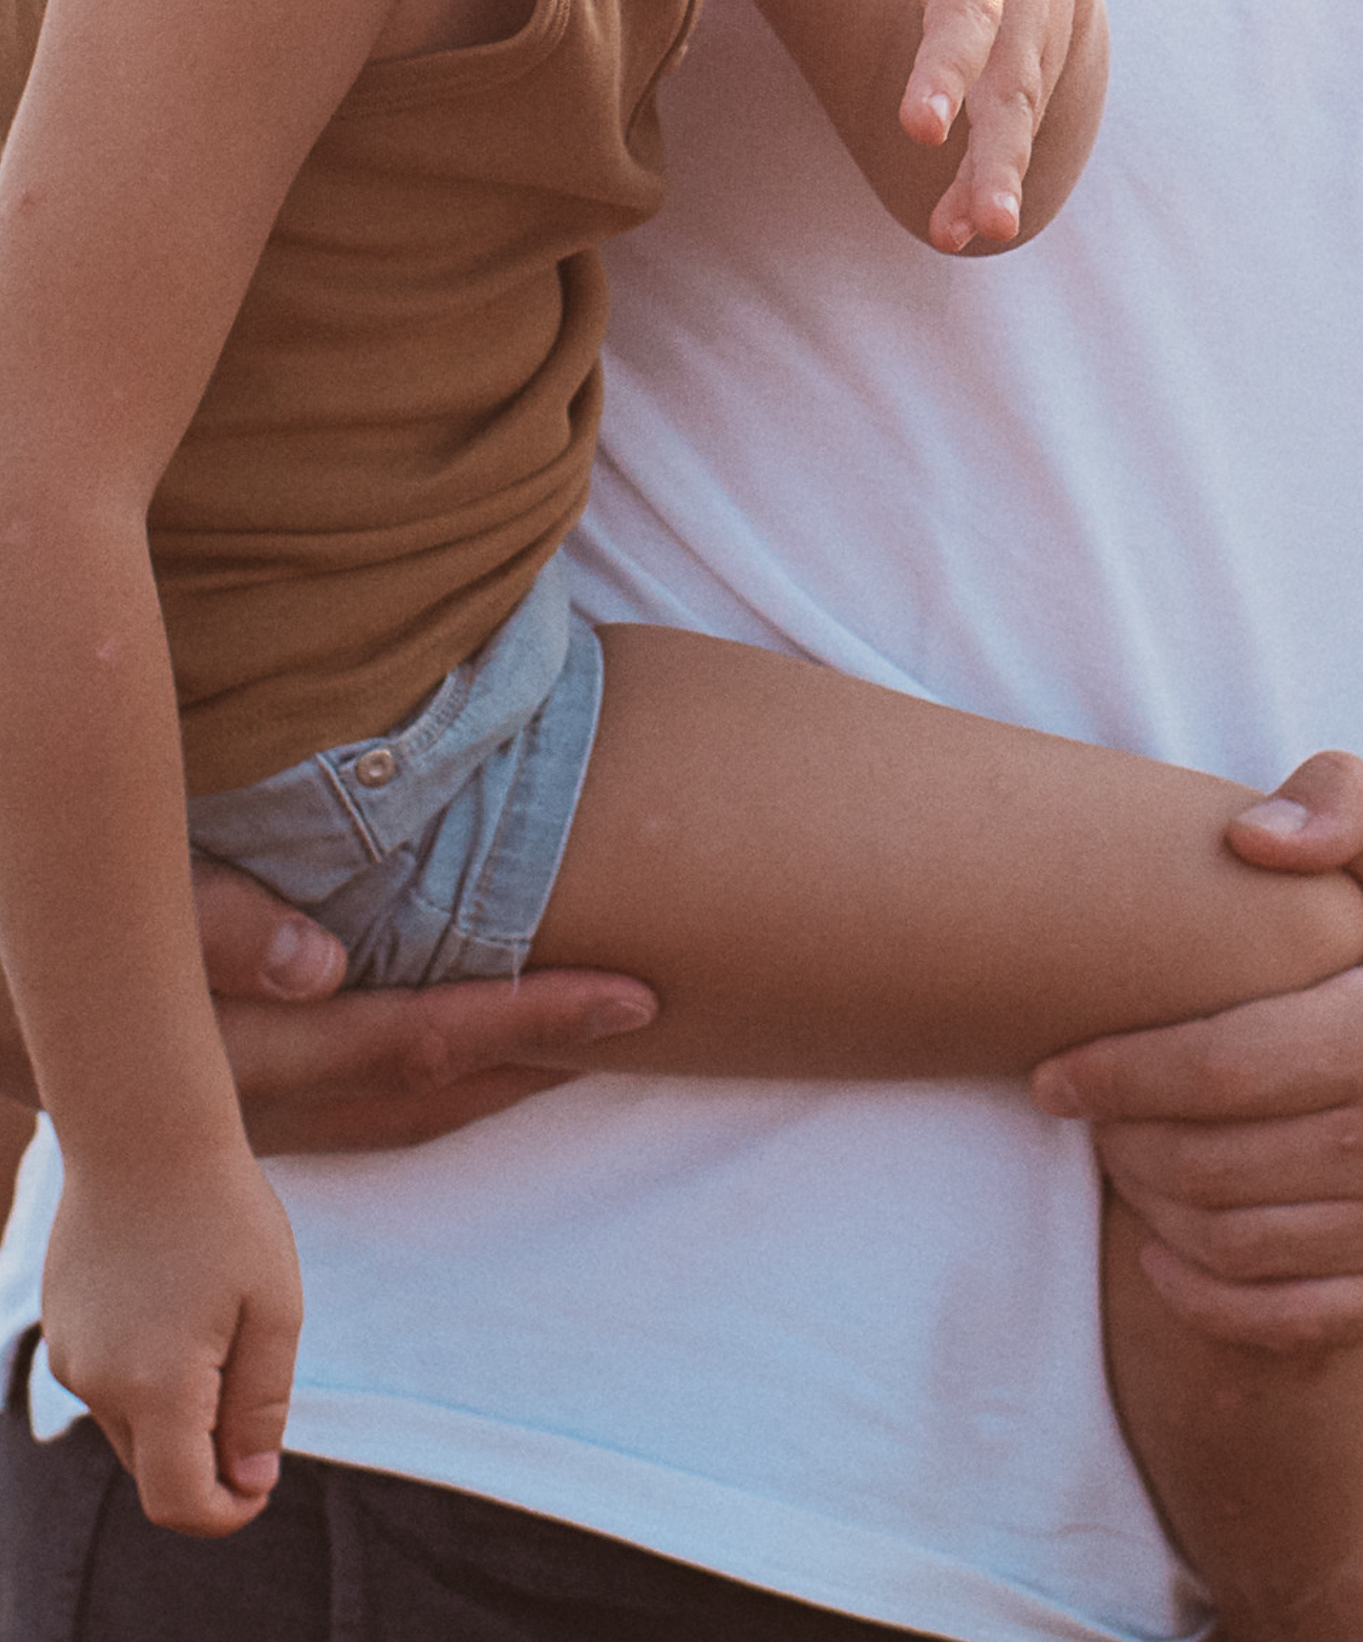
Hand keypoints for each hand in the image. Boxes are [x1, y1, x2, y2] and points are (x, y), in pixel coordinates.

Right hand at [0, 864, 658, 1151]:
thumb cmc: (51, 941)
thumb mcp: (126, 908)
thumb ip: (215, 927)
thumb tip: (325, 964)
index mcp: (247, 1050)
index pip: (422, 1035)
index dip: (535, 1017)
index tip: (639, 998)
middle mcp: (257, 1099)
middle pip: (425, 1090)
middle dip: (534, 1058)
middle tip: (643, 1015)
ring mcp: (242, 1113)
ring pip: (393, 1109)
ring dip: (484, 1079)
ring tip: (579, 1036)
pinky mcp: (226, 1108)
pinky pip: (351, 1100)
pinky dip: (417, 1084)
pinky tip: (462, 1057)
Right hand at [43, 1138, 300, 1535]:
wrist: (143, 1132)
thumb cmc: (225, 1213)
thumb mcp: (274, 1306)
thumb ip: (261, 1404)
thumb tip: (252, 1484)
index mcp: (157, 1386)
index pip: (179, 1503)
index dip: (225, 1513)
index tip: (261, 1483)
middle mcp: (100, 1384)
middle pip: (155, 1470)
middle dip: (207, 1458)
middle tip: (252, 1380)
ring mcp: (71, 1357)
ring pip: (131, 1426)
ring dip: (177, 1410)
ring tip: (218, 1320)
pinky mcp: (61, 1329)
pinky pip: (109, 1381)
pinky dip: (147, 1373)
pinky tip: (177, 1298)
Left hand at [739, 0, 1097, 251]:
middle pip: (975, 22)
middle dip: (951, 69)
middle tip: (921, 122)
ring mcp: (1016, 35)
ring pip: (1011, 100)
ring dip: (996, 161)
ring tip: (981, 225)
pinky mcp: (1023, 83)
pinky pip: (1010, 138)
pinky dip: (990, 184)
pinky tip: (966, 235)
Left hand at [1029, 753, 1362, 1353]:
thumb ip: (1339, 805)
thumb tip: (1245, 836)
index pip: (1219, 1068)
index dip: (1117, 1075)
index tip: (1053, 1070)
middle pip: (1214, 1167)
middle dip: (1122, 1141)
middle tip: (1084, 1108)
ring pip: (1240, 1245)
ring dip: (1153, 1211)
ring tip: (1123, 1160)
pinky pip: (1291, 1318)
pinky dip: (1209, 1297)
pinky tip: (1165, 1251)